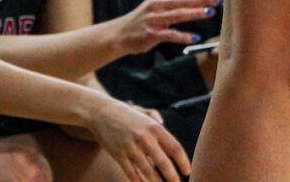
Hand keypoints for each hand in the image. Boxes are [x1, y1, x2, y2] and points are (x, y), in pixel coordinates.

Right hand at [70, 93, 188, 181]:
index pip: (174, 148)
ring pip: (147, 171)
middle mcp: (145, 138)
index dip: (183, 161)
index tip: (187, 171)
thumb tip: (164, 126)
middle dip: (172, 177)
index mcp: (155, 128)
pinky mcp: (119, 155)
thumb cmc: (126, 114)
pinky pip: (132, 173)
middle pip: (163, 162)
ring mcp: (131, 147)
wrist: (101, 113)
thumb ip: (156, 118)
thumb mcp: (144, 113)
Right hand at [107, 0, 219, 56]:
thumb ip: (175, 2)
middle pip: (183, 1)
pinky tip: (195, 37)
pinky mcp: (151, 34)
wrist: (120, 34)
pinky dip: (183, 36)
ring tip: (209, 12)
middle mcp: (157, 5)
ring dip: (194, 13)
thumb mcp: (157, 5)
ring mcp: (153, 19)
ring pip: (178, 15)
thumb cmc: (144, 19)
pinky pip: (170, 35)